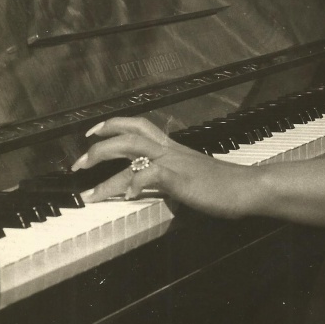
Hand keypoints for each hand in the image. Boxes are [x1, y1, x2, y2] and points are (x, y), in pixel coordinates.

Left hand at [72, 117, 252, 217]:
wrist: (246, 187)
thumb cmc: (221, 186)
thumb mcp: (189, 178)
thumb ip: (168, 178)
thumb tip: (149, 186)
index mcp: (171, 148)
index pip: (137, 125)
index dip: (111, 125)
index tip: (91, 134)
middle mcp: (169, 149)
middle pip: (127, 133)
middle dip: (97, 147)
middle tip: (78, 164)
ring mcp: (173, 162)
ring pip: (131, 148)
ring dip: (105, 166)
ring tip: (90, 189)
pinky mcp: (179, 178)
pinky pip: (149, 174)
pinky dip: (133, 185)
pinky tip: (124, 198)